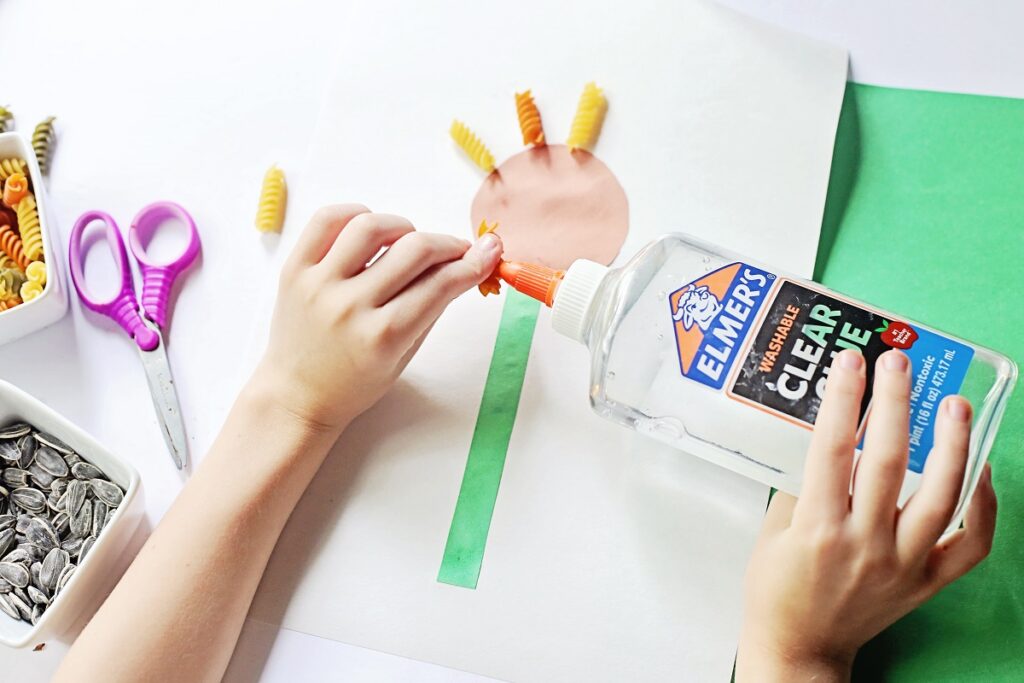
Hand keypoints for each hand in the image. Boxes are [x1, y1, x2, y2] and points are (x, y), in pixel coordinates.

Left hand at [254, 204, 501, 433]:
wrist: (297, 395)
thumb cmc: (356, 382)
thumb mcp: (404, 355)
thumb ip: (432, 308)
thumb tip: (465, 263)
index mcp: (383, 338)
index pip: (441, 285)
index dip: (474, 263)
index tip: (489, 251)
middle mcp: (350, 307)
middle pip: (415, 250)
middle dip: (448, 244)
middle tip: (455, 250)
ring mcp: (319, 285)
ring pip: (371, 226)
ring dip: (402, 227)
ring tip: (406, 242)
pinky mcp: (294, 270)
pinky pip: (327, 220)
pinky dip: (355, 214)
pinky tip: (369, 230)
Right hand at [736, 349, 996, 681]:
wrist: (798, 647)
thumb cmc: (776, 590)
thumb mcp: (773, 531)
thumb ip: (802, 485)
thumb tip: (831, 437)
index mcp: (817, 529)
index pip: (833, 449)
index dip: (843, 400)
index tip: (850, 361)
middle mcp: (864, 544)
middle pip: (890, 461)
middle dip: (895, 402)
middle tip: (899, 361)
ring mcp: (902, 564)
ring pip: (941, 498)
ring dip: (953, 445)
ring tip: (955, 404)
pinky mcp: (926, 583)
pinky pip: (969, 543)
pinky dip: (982, 505)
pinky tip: (980, 469)